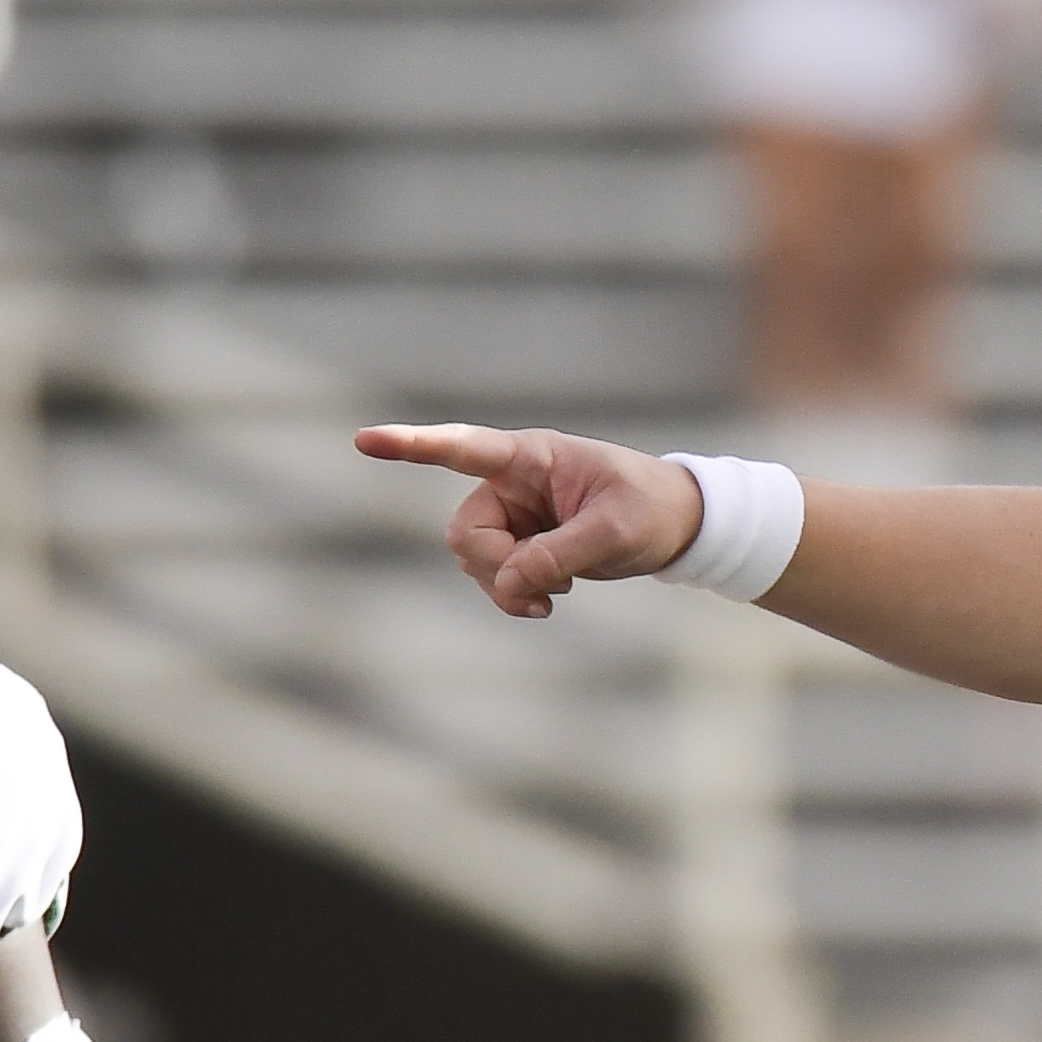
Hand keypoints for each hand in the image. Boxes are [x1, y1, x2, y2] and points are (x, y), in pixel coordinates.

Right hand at [354, 423, 707, 618]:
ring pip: (473, 559)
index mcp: (532, 457)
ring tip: (558, 595)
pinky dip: (514, 594)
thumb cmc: (652, 510)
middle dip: (497, 569)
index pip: (463, 447)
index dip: (412, 445)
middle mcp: (511, 481)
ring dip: (507, 586)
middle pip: (466, 533)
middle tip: (546, 591)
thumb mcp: (615, 533)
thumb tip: (512, 583)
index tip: (364, 440)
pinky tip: (549, 601)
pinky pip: (492, 575)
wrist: (677, 525)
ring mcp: (512, 512)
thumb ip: (560, 555)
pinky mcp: (519, 541)